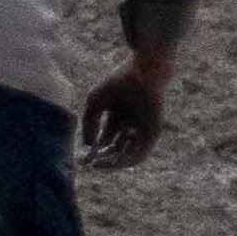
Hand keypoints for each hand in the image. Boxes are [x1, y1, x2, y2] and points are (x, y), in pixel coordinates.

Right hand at [89, 52, 171, 171]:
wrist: (143, 71)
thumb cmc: (118, 82)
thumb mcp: (95, 104)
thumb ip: (89, 125)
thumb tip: (89, 146)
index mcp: (119, 117)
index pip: (106, 140)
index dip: (93, 151)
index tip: (83, 159)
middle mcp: (131, 125)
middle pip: (117, 149)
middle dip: (103, 158)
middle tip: (92, 164)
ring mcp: (143, 129)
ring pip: (129, 154)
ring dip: (114, 163)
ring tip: (100, 164)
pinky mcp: (153, 132)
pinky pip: (140, 153)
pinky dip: (126, 160)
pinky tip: (113, 160)